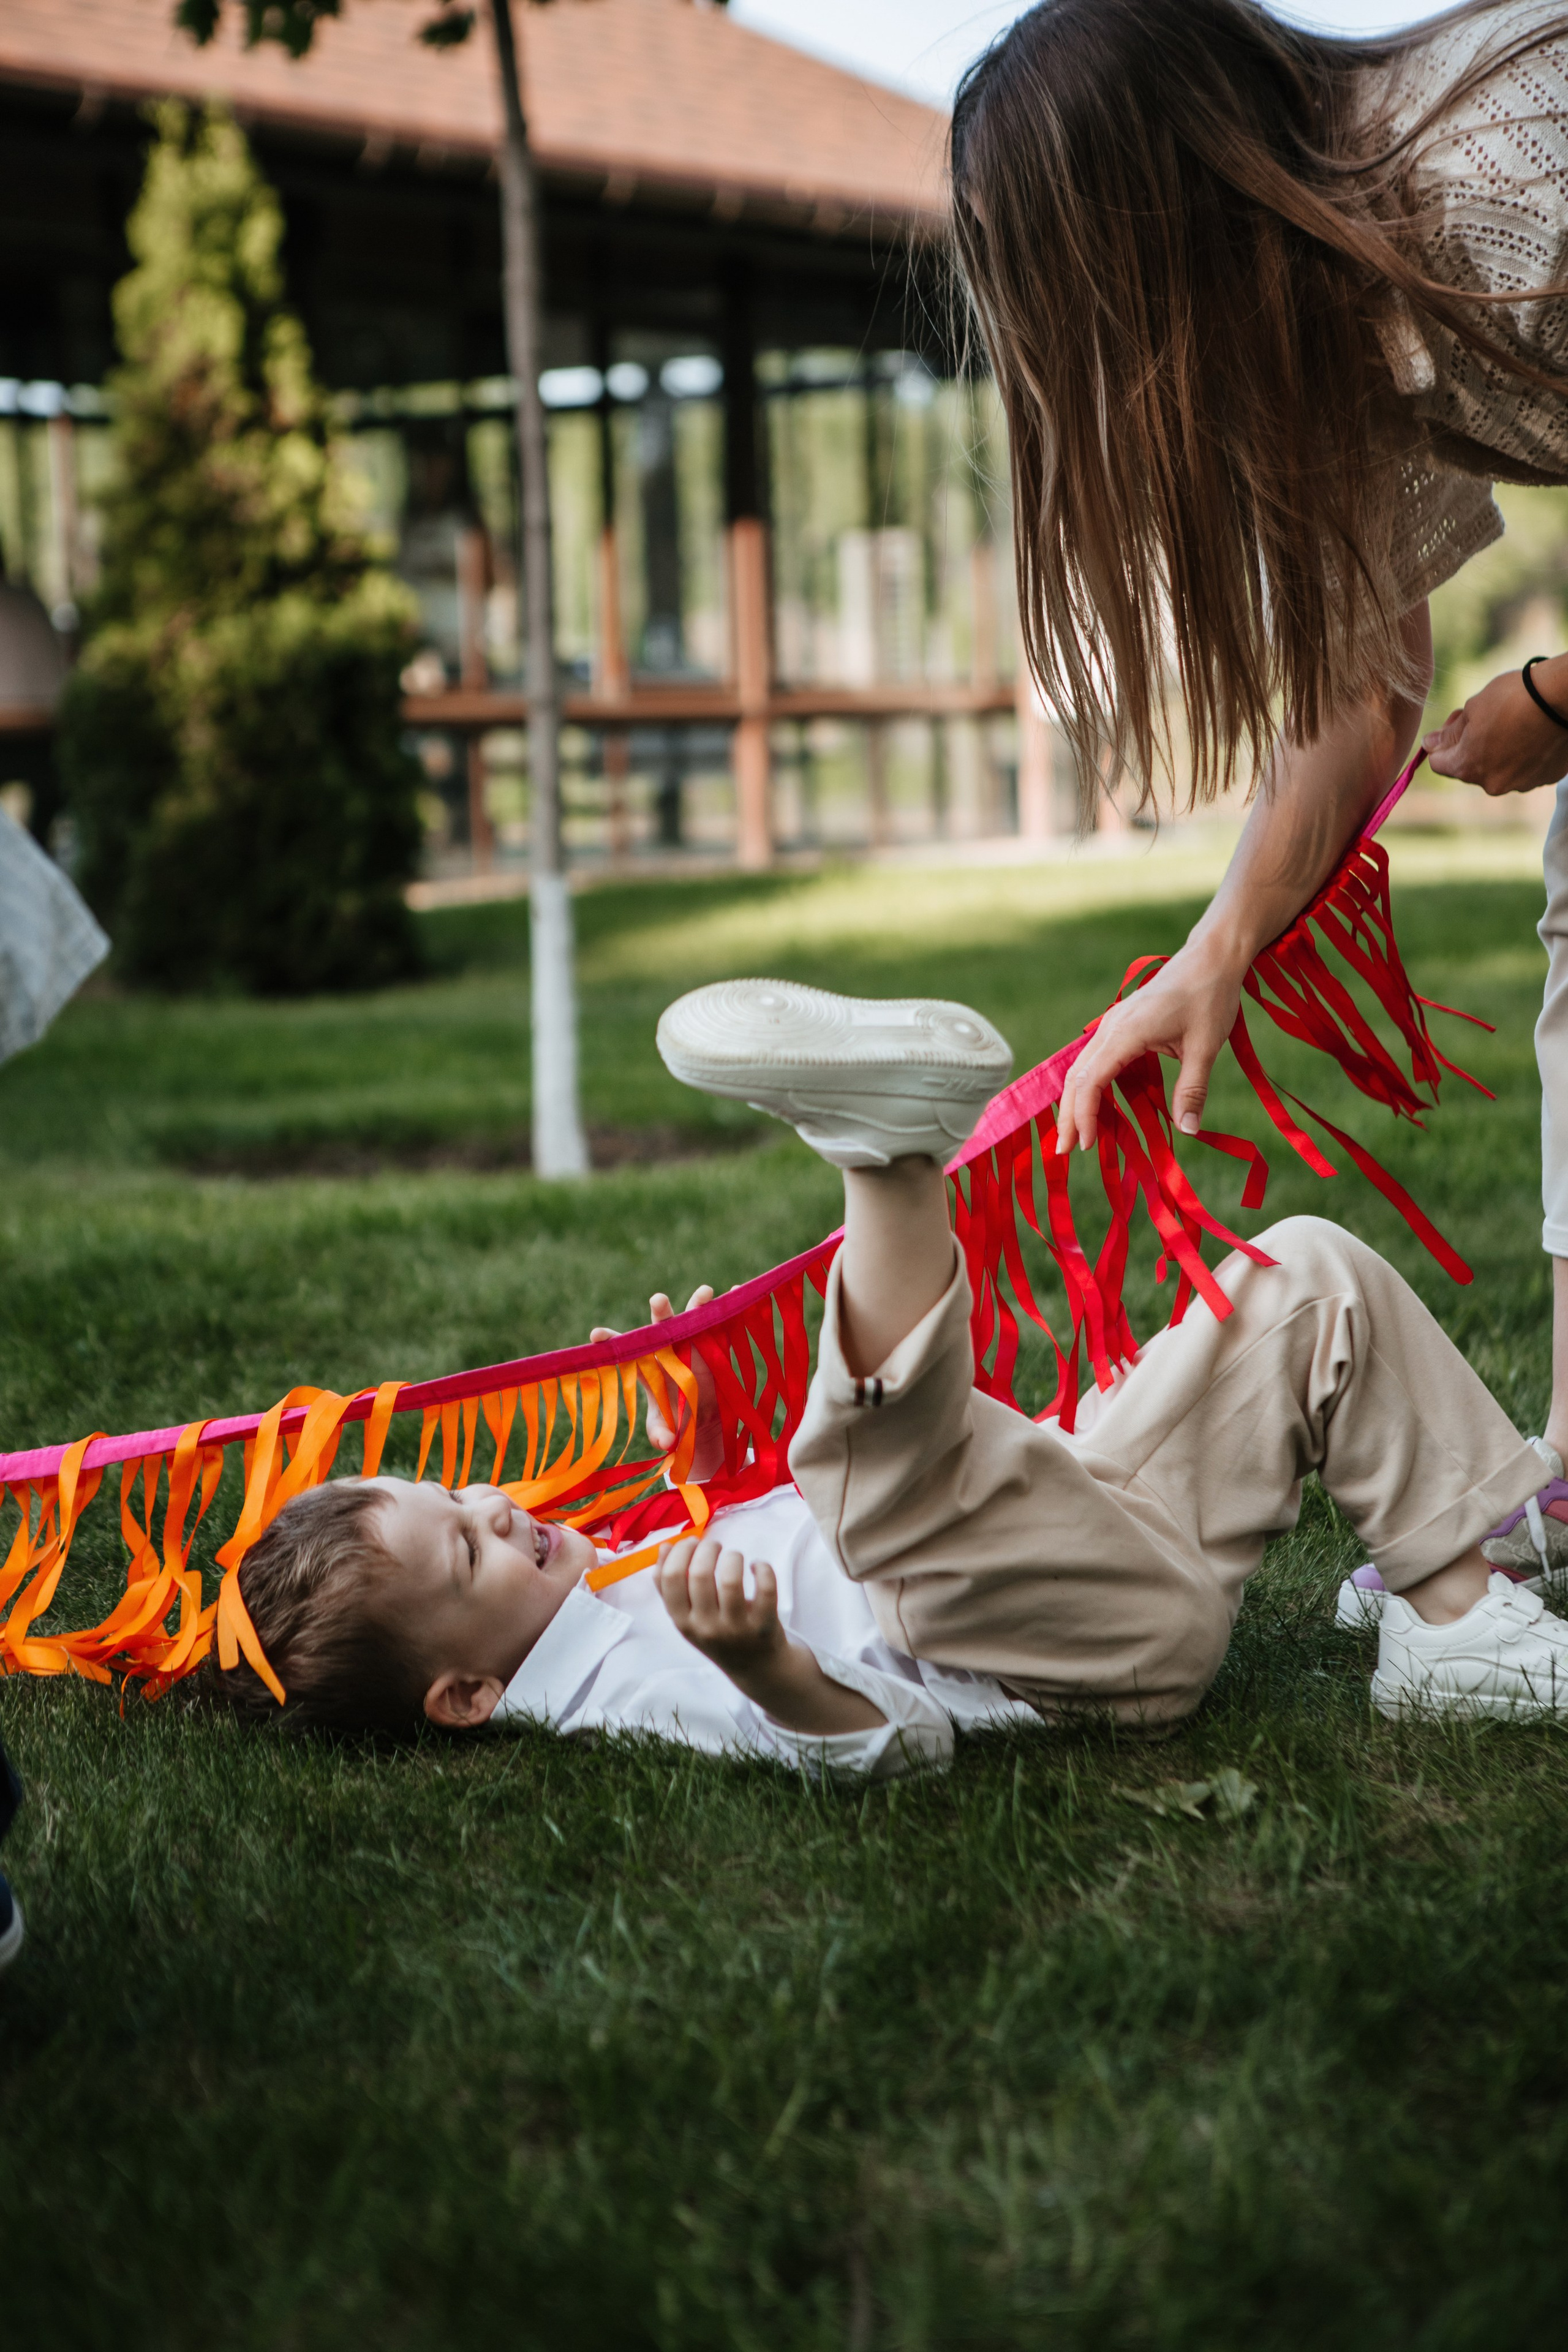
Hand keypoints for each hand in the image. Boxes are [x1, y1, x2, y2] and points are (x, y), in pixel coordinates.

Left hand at [590, 1285, 722, 1477]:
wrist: (703, 1420)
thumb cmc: (674, 1421)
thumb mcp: (663, 1432)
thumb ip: (660, 1434)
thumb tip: (666, 1441)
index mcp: (649, 1369)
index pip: (627, 1353)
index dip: (612, 1342)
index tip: (596, 1335)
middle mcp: (669, 1351)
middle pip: (662, 1329)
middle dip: (661, 1312)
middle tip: (658, 1299)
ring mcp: (693, 1347)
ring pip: (693, 1322)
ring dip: (698, 1306)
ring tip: (705, 1292)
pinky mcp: (716, 1348)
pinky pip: (722, 1327)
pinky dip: (729, 1309)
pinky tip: (736, 1291)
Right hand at [657, 1536, 786, 1679]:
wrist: (755, 1667)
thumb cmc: (717, 1634)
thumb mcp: (687, 1618)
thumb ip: (671, 1587)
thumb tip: (664, 1547)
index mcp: (683, 1622)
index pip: (670, 1579)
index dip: (679, 1552)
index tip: (692, 1542)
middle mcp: (706, 1627)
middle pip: (699, 1574)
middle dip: (707, 1548)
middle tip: (714, 1546)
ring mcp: (736, 1628)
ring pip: (731, 1580)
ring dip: (733, 1557)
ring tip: (734, 1556)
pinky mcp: (764, 1624)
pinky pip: (765, 1588)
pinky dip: (762, 1568)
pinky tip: (757, 1566)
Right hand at [1055, 937, 1242, 1151]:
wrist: (1209, 959)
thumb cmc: (1209, 998)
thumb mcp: (1205, 1047)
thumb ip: (1193, 1089)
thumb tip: (1188, 1130)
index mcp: (1126, 1033)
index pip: (1090, 1080)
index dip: (1084, 1115)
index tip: (1088, 1145)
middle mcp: (1110, 1028)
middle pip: (1075, 1076)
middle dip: (1067, 1115)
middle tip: (1064, 1151)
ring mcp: (1111, 1025)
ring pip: (1080, 1068)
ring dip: (1074, 1102)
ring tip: (1074, 1134)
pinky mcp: (1119, 1026)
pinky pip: (1094, 1060)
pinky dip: (1089, 1086)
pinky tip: (1095, 1106)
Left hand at [1425, 659, 1567, 796]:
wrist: (1564, 697)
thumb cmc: (1515, 697)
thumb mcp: (1474, 707)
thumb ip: (1450, 732)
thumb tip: (1430, 744)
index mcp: (1468, 767)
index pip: (1438, 763)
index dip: (1440, 742)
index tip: (1454, 723)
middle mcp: (1492, 784)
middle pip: (1469, 768)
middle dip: (1471, 746)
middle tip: (1485, 718)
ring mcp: (1521, 784)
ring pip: (1499, 770)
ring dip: (1498, 752)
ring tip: (1514, 723)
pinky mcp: (1544, 779)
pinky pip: (1525, 769)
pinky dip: (1524, 755)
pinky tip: (1533, 732)